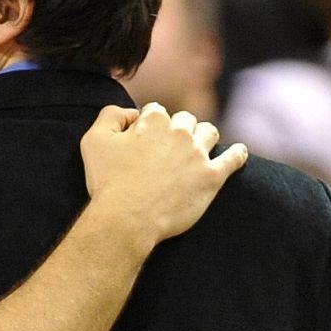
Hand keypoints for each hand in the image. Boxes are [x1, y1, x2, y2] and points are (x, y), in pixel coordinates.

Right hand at [81, 102, 247, 242]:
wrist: (127, 219)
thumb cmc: (108, 183)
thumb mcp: (93, 141)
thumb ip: (110, 115)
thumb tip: (130, 113)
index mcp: (154, 121)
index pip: (156, 111)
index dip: (149, 124)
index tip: (144, 140)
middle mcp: (180, 132)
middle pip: (185, 120)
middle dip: (177, 130)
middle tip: (167, 150)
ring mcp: (198, 154)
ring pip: (209, 132)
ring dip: (203, 137)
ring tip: (196, 150)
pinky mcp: (212, 177)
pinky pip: (234, 158)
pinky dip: (236, 154)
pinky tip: (237, 153)